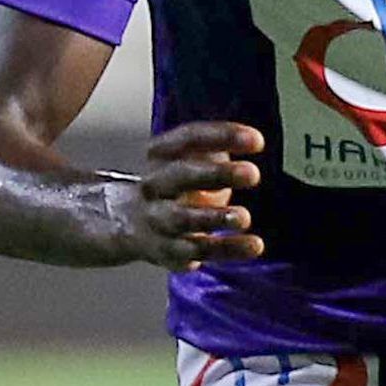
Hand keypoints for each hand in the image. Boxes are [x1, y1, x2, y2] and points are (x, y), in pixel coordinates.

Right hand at [115, 121, 265, 268]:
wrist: (128, 222)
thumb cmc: (174, 184)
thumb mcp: (188, 158)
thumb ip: (216, 148)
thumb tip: (252, 140)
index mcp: (161, 155)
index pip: (189, 139)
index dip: (223, 136)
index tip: (257, 140)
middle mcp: (155, 185)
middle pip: (181, 175)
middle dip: (216, 173)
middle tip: (252, 173)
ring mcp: (159, 219)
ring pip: (183, 218)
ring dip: (215, 217)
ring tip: (244, 217)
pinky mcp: (170, 249)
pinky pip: (198, 249)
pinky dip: (227, 248)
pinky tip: (254, 245)